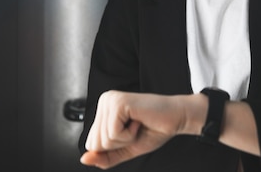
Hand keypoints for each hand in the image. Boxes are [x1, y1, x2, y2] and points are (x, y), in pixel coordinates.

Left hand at [80, 91, 197, 168]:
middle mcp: (104, 101)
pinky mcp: (118, 103)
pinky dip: (129, 135)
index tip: (130, 132)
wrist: (176, 119)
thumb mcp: (125, 148)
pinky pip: (113, 134)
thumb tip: (84, 160)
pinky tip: (138, 121)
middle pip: (96, 143)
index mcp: (103, 110)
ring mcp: (110, 100)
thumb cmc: (154, 130)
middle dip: (119, 144)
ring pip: (104, 140)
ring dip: (125, 139)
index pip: (92, 144)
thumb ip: (104, 156)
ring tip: (137, 124)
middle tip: (135, 128)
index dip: (115, 147)